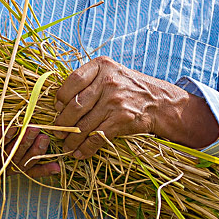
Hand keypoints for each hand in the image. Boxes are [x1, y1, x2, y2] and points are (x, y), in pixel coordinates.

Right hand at [0, 125, 61, 183]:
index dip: (2, 136)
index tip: (10, 126)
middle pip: (12, 151)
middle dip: (24, 140)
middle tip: (34, 128)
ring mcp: (10, 168)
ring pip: (24, 160)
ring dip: (35, 151)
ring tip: (45, 140)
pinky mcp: (19, 172)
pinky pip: (32, 173)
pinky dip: (44, 171)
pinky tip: (56, 168)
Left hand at [53, 56, 218, 159]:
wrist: (161, 102)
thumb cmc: (129, 87)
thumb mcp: (111, 72)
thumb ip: (88, 81)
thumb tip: (58, 102)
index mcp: (102, 66)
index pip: (72, 80)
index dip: (60, 97)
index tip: (57, 107)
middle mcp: (108, 81)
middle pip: (75, 106)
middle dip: (62, 123)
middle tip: (57, 131)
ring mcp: (115, 101)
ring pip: (84, 124)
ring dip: (71, 139)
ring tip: (66, 145)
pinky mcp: (121, 119)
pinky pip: (97, 137)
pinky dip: (86, 148)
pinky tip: (79, 153)